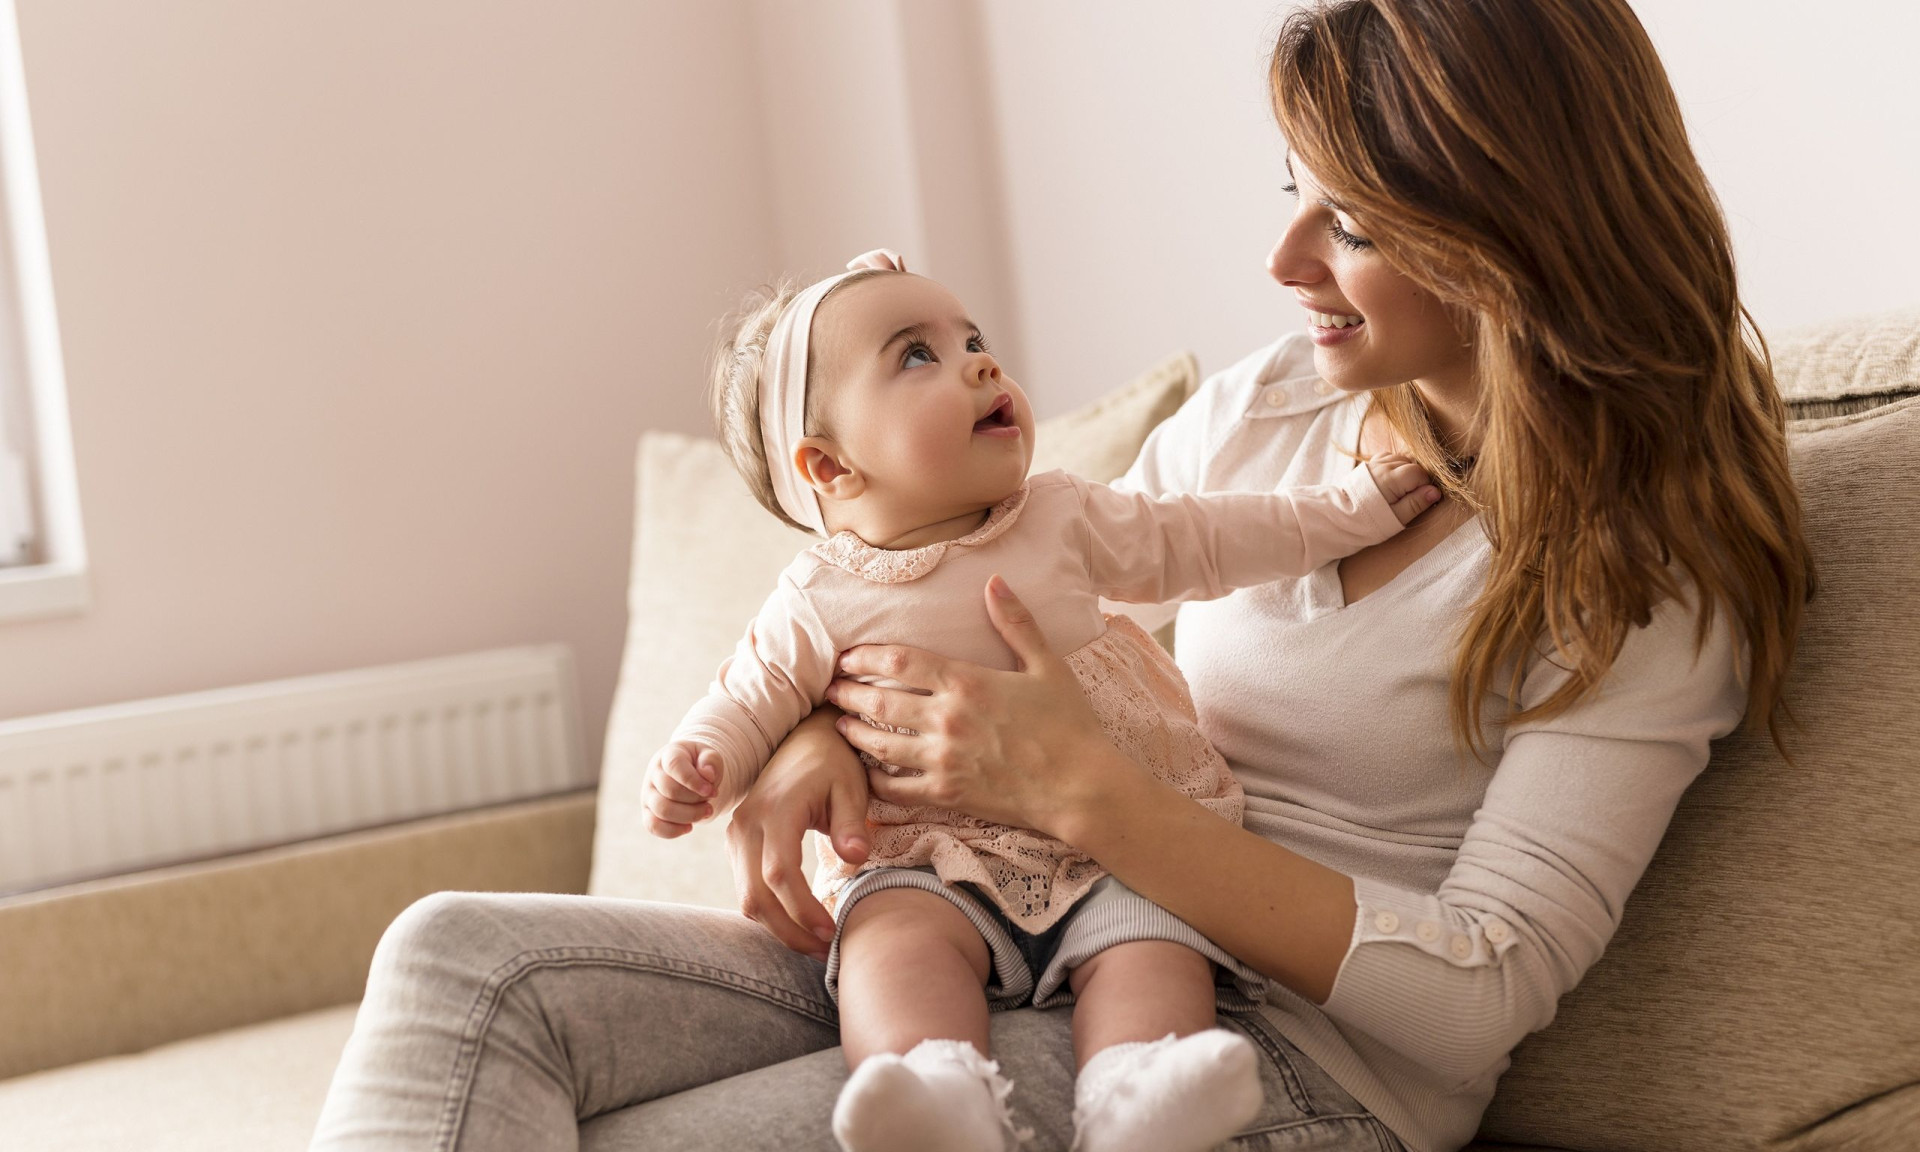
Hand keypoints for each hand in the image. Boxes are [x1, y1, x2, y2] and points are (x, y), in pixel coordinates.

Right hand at [642, 741, 723, 837]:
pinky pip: (653, 826)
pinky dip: (673, 831)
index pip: (674, 766)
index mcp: (668, 755)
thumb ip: (711, 761)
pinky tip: (689, 827)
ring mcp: (647, 794)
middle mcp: (653, 774)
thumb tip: (708, 775)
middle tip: (712, 798)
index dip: (693, 780)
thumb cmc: (700, 764)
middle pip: (670, 791)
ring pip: (663, 810)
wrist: (690, 774)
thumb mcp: (710, 755)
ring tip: (707, 811)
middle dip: (697, 799)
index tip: (711, 791)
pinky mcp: (647, 812)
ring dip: (690, 815)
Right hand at [724, 706, 871, 960]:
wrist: (807, 739)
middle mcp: (746, 824)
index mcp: (775, 809)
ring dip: (778, 927)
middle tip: (824, 951)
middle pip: (755, 895)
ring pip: (747, 898)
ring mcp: (737, 834)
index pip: (779, 873)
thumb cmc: (835, 764)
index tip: (830, 931)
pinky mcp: (738, 843)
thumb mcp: (851, 787)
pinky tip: (799, 923)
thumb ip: (852, 823)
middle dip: (789, 931)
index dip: (802, 910)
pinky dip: (770, 912)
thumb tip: (855, 858)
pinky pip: (747, 888)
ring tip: (816, 943)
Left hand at [825, 574, 1117, 837]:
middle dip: (846, 693)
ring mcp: (943, 760)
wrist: (1082, 787)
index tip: (847, 657)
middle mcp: (947, 719)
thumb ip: (1016, 622)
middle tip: (829, 689)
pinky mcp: (947, 794)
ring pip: (879, 745)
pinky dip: (874, 779)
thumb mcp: (1047, 666)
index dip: (866, 656)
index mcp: (968, 682)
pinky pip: (895, 789)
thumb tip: (994, 581)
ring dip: (853, 732)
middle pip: (878, 701)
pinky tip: (867, 771)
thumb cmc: (1069, 725)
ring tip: (839, 724)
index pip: (900, 661)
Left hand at [1366, 451, 1441, 524]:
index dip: (1424, 486)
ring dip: (1406, 472)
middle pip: (1412, 464)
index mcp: (1391, 478)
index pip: (1420, 473)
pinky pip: (1389, 457)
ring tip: (1399, 491)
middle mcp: (1383, 466)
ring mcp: (1375, 463)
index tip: (1418, 500)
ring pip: (1401, 459)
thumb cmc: (1370, 522)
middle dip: (1416, 479)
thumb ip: (1416, 503)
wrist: (1341, 519)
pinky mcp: (1369, 464)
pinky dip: (1395, 466)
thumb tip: (1435, 491)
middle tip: (1408, 498)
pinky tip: (1392, 480)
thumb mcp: (1397, 518)